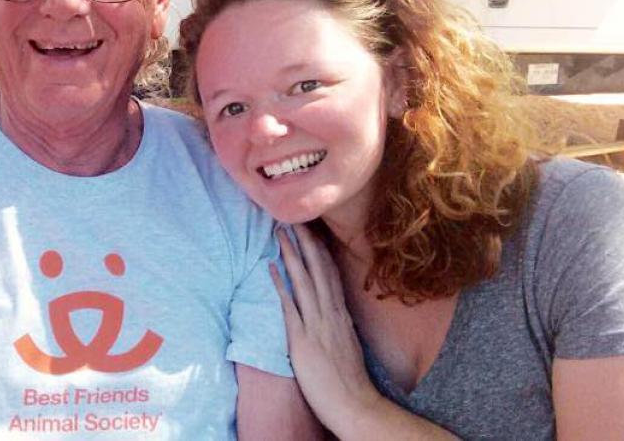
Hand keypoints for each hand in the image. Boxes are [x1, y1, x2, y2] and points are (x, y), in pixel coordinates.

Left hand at [268, 222, 381, 433]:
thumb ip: (338, 324)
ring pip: (304, 281)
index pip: (330, 274)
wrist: (353, 405)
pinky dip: (281, 284)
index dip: (319, 250)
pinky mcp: (302, 340)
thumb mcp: (346, 342)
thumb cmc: (348, 379)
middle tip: (294, 218)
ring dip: (291, 255)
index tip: (311, 230)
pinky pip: (290, 306)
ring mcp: (317, 325)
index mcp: (340, 314)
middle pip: (318, 270)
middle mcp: (331, 314)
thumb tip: (332, 310)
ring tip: (279, 233)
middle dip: (306, 242)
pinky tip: (270, 267)